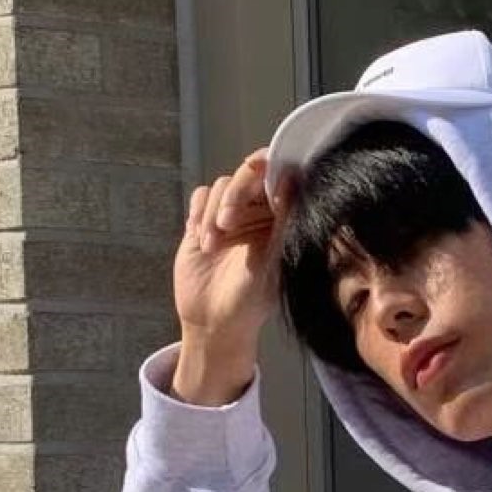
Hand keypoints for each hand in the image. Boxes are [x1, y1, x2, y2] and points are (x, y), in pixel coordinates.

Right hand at [174, 148, 293, 350]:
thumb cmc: (250, 301)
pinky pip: (199, 196)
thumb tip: (293, 178)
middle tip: (227, 223)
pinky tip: (199, 238)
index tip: (259, 172)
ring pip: (221, 186)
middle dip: (235, 195)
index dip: (267, 167)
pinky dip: (197, 213)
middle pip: (246, 175)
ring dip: (212, 213)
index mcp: (279, 220)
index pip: (277, 178)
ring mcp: (228, 216)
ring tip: (211, 247)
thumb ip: (283, 220)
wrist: (214, 323)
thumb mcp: (272, 262)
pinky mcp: (202, 222)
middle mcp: (256, 213)